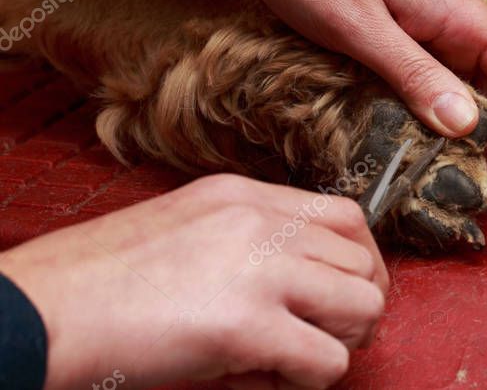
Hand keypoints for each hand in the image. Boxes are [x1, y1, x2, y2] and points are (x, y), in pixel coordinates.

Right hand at [0, 175, 387, 389]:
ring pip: (362, 306)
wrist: (40, 311)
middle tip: (319, 337)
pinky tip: (263, 380)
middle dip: (354, 308)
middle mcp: (260, 222)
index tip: (341, 296)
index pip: (346, 217)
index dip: (359, 263)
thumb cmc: (99, 282)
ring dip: (337, 342)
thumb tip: (304, 281)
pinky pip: (329, 359)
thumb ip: (248, 239)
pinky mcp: (248, 326)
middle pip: (364, 262)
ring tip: (290, 359)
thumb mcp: (185, 226)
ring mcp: (260, 270)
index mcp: (243, 196)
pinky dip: (308, 380)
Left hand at [195, 0, 486, 177]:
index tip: (480, 160)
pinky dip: (424, 122)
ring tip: (420, 173)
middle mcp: (457, 27)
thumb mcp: (361, 27)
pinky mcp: (404, 46)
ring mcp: (431, 37)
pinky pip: (432, 91)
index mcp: (461, 15)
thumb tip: (469, 128)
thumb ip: (416, 75)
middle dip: (486, 142)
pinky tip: (397, 145)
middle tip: (445, 183)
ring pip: (468, 98)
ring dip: (453, 137)